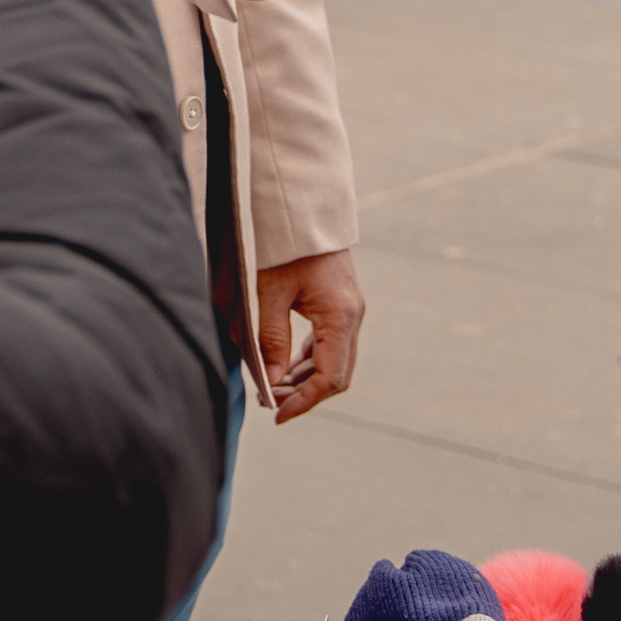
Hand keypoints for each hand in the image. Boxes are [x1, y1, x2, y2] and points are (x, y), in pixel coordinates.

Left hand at [254, 247, 362, 423]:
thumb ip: (270, 340)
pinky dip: (307, 359)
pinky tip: (283, 365)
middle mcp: (351, 316)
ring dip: (304, 378)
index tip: (278, 415)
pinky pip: (328, 342)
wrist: (300, 206)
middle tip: (269, 402)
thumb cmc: (283, 244)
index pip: (329, 377)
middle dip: (303, 393)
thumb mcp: (268, 292)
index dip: (304, 402)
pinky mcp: (339, 304)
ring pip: (332, 360)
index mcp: (340, 315)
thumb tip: (271, 383)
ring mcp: (348, 310)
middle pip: (335, 374)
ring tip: (271, 386)